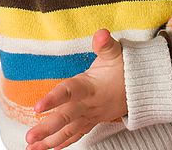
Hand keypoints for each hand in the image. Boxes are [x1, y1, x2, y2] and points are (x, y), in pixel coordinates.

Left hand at [25, 29, 127, 149]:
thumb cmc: (125, 68)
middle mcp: (88, 104)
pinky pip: (75, 135)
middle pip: (65, 118)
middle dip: (46, 129)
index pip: (69, 92)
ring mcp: (90, 115)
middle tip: (29, 137)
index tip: (37, 107)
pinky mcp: (92, 121)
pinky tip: (49, 148)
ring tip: (32, 148)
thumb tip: (101, 33)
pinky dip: (62, 143)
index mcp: (89, 87)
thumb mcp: (116, 53)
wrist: (141, 88)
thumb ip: (105, 44)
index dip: (54, 99)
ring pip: (68, 131)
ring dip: (49, 141)